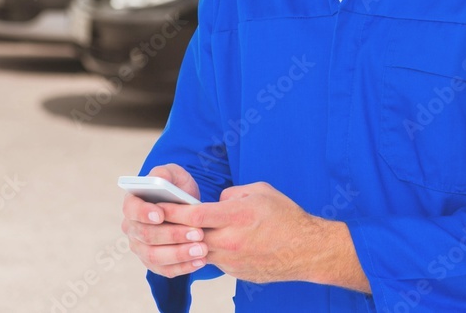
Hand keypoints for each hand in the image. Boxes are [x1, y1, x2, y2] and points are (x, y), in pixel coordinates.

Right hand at [121, 164, 207, 277]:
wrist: (186, 207)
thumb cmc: (176, 188)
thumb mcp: (173, 175)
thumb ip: (164, 173)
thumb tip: (157, 178)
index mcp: (132, 203)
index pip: (132, 210)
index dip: (144, 213)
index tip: (161, 215)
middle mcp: (132, 228)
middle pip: (146, 236)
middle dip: (173, 235)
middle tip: (197, 232)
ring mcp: (140, 247)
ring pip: (155, 256)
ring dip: (179, 254)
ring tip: (202, 249)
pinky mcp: (153, 263)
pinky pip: (165, 270)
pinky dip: (183, 267)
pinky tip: (200, 261)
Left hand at [160, 182, 331, 284]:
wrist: (308, 250)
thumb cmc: (286, 217)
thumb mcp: (260, 191)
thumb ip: (232, 194)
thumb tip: (215, 201)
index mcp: (235, 216)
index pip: (194, 215)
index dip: (173, 210)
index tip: (158, 206)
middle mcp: (230, 240)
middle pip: (191, 236)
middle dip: (175, 228)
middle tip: (160, 219)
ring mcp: (232, 260)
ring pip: (200, 250)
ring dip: (192, 241)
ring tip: (185, 231)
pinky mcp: (236, 272)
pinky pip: (215, 260)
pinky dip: (211, 250)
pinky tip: (212, 242)